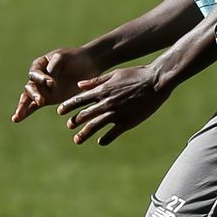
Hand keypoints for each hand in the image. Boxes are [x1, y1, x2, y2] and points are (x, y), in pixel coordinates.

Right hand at [10, 46, 103, 122]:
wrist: (88, 65)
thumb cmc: (75, 58)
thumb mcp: (64, 57)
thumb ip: (54, 67)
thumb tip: (47, 83)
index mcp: (39, 65)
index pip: (35, 73)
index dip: (41, 79)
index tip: (52, 83)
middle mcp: (38, 78)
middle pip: (30, 87)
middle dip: (34, 94)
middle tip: (41, 101)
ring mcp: (42, 89)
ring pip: (28, 98)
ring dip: (23, 106)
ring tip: (18, 116)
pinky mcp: (48, 99)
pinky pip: (34, 106)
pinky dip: (26, 112)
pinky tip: (17, 119)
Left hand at [56, 65, 170, 145]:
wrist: (156, 81)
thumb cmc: (136, 74)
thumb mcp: (114, 74)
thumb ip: (96, 81)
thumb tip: (80, 86)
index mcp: (103, 90)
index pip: (80, 99)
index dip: (68, 106)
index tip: (60, 111)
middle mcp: (107, 102)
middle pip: (85, 114)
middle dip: (75, 121)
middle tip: (69, 126)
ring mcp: (117, 113)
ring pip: (96, 126)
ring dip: (84, 133)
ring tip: (77, 140)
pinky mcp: (128, 121)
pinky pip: (113, 133)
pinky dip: (106, 138)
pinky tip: (101, 142)